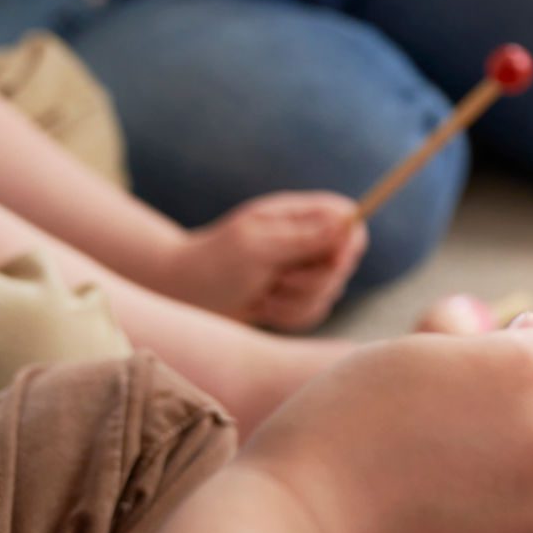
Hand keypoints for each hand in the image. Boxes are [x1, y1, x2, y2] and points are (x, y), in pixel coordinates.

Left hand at [165, 193, 367, 332]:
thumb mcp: (256, 246)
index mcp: (298, 215)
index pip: (349, 220)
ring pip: (330, 292)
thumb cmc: (213, 264)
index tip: (332, 262)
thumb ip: (303, 236)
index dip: (349, 242)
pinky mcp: (295, 297)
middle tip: (278, 280)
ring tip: (263, 295)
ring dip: (296, 302)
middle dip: (313, 281)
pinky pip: (314, 312)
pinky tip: (264, 308)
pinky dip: (290, 316)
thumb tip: (345, 222)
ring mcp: (301, 269)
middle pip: (345, 262)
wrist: (182, 295)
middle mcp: (305, 240)